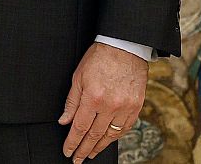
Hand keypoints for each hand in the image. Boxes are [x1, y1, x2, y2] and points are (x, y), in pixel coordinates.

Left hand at [58, 43, 145, 163]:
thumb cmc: (100, 58)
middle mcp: (110, 106)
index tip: (68, 151)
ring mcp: (125, 107)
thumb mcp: (78, 77)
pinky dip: (115, 137)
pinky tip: (107, 141)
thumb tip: (65, 121)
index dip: (72, 142)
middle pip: (94, 135)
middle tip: (77, 159)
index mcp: (93, 97)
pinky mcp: (136, 107)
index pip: (80, 127)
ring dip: (99, 147)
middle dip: (83, 149)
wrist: (125, 47)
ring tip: (90, 154)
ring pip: (110, 135)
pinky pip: (125, 128)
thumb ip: (71, 102)